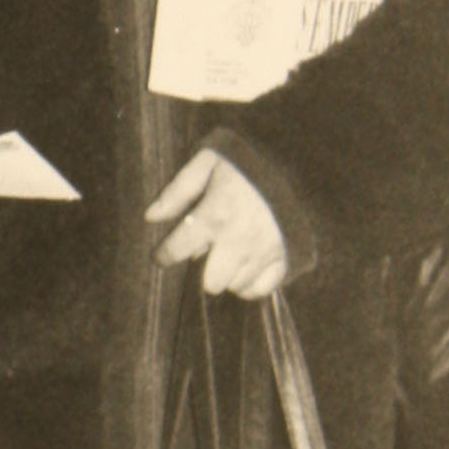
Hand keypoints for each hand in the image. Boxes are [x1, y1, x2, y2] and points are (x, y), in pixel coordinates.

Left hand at [146, 149, 289, 299]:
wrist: (297, 159)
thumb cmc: (246, 161)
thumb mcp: (207, 162)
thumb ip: (177, 191)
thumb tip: (151, 217)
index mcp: (216, 214)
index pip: (178, 249)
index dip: (164, 255)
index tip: (161, 255)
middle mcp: (239, 239)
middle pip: (211, 282)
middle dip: (204, 270)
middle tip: (208, 252)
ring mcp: (265, 251)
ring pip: (235, 285)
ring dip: (228, 274)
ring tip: (230, 252)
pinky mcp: (285, 258)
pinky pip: (260, 289)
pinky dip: (250, 283)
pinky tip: (246, 266)